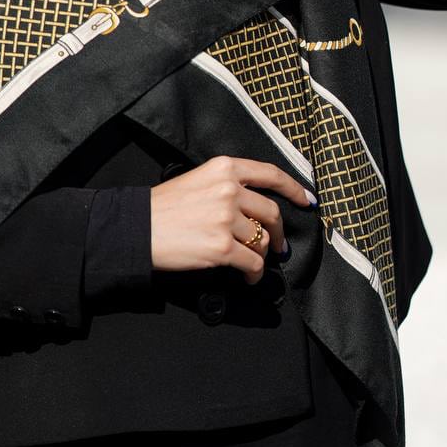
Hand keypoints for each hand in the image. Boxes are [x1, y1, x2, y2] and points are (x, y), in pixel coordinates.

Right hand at [149, 155, 316, 285]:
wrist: (139, 228)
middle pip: (271, 212)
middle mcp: (229, 189)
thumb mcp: (198, 180)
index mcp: (224, 168)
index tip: (307, 200)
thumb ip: (228, 185)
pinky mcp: (223, 247)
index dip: (294, 188)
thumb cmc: (164, 207)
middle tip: (277, 245)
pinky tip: (247, 277)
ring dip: (261, 255)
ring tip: (251, 262)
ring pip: (263, 241)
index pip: (270, 174)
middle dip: (278, 233)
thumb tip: (256, 206)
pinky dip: (254, 274)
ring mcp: (227, 218)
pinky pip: (253, 264)